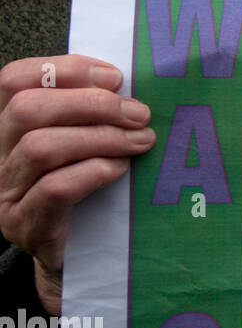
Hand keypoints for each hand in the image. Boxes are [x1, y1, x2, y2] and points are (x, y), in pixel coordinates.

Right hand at [0, 55, 154, 314]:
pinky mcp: (25, 225)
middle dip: (91, 104)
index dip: (65, 69)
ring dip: (100, 138)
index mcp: (11, 126)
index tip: (115, 76)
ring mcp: (6, 193)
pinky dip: (93, 171)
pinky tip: (120, 169)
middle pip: (27, 109)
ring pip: (40, 147)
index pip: (15, 79)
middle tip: (139, 113)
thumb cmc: (92, 190)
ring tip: (141, 141)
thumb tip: (131, 85)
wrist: (81, 258)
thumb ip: (94, 113)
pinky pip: (54, 189)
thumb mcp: (90, 142)